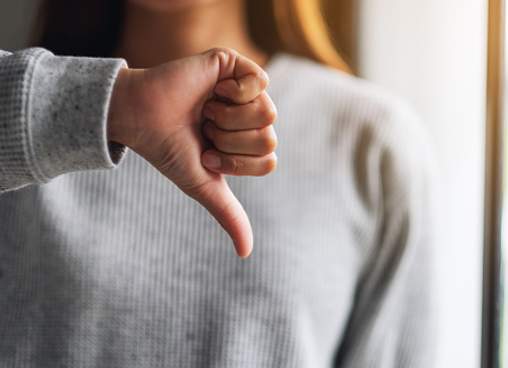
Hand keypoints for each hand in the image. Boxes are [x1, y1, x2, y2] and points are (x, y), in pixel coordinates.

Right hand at [108, 48, 277, 257]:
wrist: (139, 118)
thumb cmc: (168, 149)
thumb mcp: (203, 185)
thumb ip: (229, 214)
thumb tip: (246, 254)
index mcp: (246, 142)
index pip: (268, 161)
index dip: (235, 163)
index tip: (207, 154)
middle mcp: (250, 117)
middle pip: (270, 138)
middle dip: (230, 142)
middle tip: (204, 129)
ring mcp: (244, 90)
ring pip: (268, 113)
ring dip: (228, 119)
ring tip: (205, 110)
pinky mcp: (233, 64)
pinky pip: (259, 81)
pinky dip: (233, 93)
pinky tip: (212, 90)